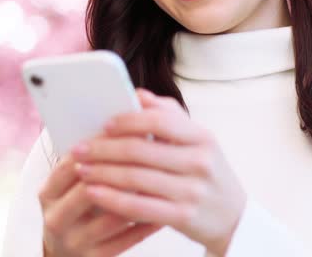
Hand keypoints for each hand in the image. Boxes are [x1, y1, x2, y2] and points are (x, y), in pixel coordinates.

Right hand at [39, 138, 163, 256]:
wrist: (67, 251)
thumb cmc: (78, 207)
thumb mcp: (72, 184)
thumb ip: (91, 157)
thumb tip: (122, 124)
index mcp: (49, 192)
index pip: (71, 164)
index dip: (100, 147)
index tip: (130, 134)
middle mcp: (56, 218)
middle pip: (88, 190)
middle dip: (121, 172)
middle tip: (152, 156)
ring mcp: (73, 241)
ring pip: (110, 217)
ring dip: (138, 199)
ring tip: (162, 183)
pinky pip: (125, 241)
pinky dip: (145, 225)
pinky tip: (163, 211)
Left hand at [71, 89, 246, 255]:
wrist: (233, 216)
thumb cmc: (207, 173)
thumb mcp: (198, 141)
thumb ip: (169, 115)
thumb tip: (138, 94)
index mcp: (203, 137)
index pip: (161, 121)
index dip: (128, 120)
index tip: (104, 123)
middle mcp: (200, 162)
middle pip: (141, 150)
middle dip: (104, 148)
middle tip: (79, 148)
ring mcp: (191, 191)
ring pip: (135, 178)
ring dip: (102, 172)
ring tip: (80, 169)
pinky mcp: (182, 217)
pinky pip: (138, 206)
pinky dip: (111, 198)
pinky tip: (93, 193)